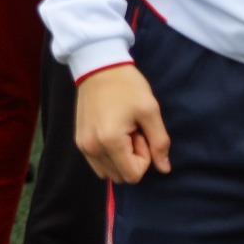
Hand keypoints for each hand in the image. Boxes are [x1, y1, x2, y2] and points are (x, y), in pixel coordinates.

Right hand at [76, 63, 171, 182]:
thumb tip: (164, 169)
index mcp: (110, 141)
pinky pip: (97, 164)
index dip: (144, 157)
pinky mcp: (79, 141)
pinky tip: (111, 132)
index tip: (140, 133)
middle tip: (132, 130)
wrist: (98, 66)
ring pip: (108, 173)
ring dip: (119, 158)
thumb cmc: (127, 86)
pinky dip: (108, 156)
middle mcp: (92, 148)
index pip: (133, 175)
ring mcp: (83, 145)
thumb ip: (160, 143)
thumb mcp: (150, 111)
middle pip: (120, 176)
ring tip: (121, 131)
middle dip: (131, 159)